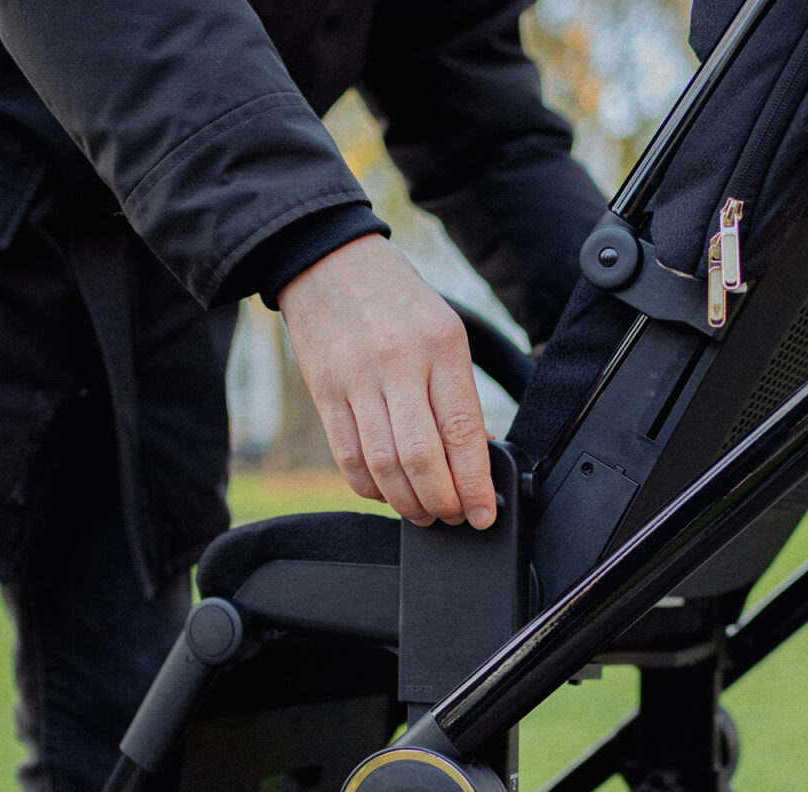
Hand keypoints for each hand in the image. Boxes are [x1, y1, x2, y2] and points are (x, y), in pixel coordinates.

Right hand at [278, 235, 495, 528]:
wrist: (326, 259)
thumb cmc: (395, 299)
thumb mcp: (442, 329)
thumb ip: (456, 391)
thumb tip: (472, 456)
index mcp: (441, 346)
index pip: (462, 432)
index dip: (473, 484)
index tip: (483, 513)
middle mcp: (399, 364)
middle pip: (422, 457)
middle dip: (441, 501)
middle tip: (453, 516)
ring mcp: (357, 380)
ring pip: (383, 464)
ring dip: (407, 502)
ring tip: (423, 513)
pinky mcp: (324, 393)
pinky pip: (347, 457)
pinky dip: (369, 487)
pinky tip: (385, 492)